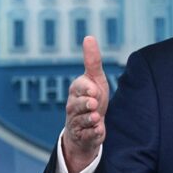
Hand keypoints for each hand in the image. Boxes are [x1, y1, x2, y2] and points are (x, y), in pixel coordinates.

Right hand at [62, 36, 108, 172]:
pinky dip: (94, 133)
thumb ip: (92, 60)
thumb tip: (88, 37)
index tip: (94, 90)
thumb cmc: (93, 97)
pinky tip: (100, 131)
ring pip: (81, 121)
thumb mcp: (95, 79)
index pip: (78, 87)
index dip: (86, 89)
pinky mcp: (83, 136)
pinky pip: (87, 136)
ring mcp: (76, 122)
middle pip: (77, 105)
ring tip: (96, 118)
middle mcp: (73, 106)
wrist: (91, 125)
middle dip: (86, 104)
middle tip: (94, 104)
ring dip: (90, 119)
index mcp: (76, 91)